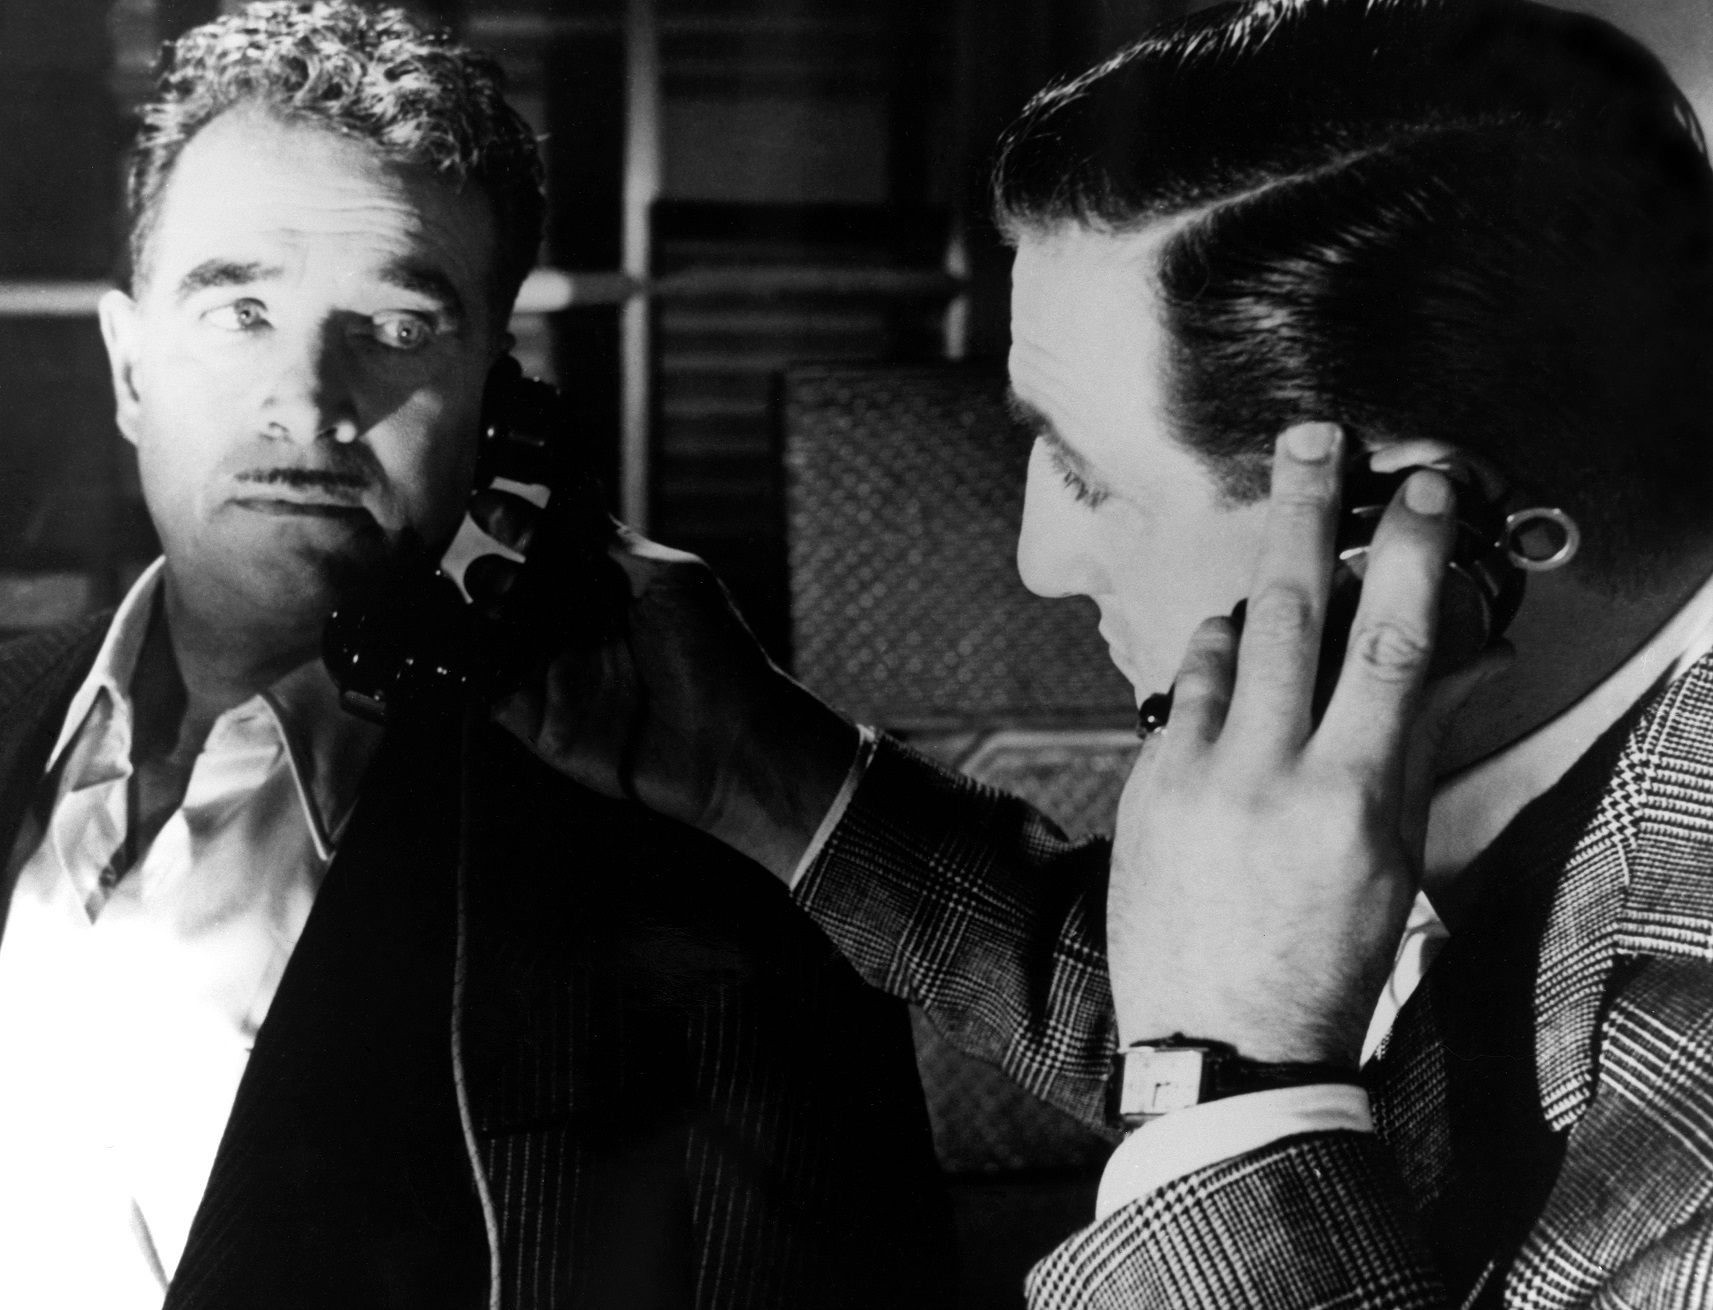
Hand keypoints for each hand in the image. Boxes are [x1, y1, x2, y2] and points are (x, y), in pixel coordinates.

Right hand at [463, 490, 859, 882]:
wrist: (730, 743)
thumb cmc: (716, 653)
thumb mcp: (670, 579)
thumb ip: (611, 541)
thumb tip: (572, 486)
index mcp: (606, 586)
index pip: (545, 545)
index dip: (513, 522)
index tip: (486, 502)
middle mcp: (576, 626)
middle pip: (508, 587)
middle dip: (490, 570)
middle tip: (496, 571)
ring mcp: (555, 673)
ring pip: (487, 634)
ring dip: (470, 613)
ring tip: (476, 602)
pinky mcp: (540, 721)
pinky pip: (486, 690)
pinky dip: (464, 668)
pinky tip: (456, 646)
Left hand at [1106, 424, 1504, 1065]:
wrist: (1216, 1045)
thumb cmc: (1325, 960)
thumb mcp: (1394, 862)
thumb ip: (1418, 747)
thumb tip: (1466, 660)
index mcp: (1352, 797)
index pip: (1394, 645)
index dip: (1414, 555)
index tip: (1426, 493)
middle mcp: (1268, 775)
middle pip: (1291, 610)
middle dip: (1304, 511)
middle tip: (1312, 438)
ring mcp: (1194, 777)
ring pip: (1223, 642)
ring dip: (1254, 606)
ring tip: (1276, 614)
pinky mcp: (1144, 786)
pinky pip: (1179, 692)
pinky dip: (1210, 667)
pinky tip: (1229, 684)